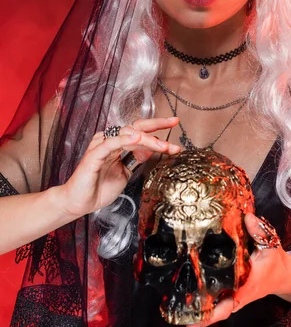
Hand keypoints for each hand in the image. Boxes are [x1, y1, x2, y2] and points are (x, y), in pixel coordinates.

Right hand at [60, 117, 180, 217]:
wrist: (79, 203)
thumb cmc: (99, 188)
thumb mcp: (126, 173)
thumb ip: (137, 159)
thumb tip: (153, 148)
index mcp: (117, 143)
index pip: (140, 130)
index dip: (158, 126)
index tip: (175, 123)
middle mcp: (110, 140)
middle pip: (137, 127)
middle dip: (157, 126)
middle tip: (174, 126)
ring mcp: (101, 146)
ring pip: (128, 134)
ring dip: (147, 139)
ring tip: (163, 145)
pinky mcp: (94, 155)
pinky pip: (111, 143)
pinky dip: (124, 139)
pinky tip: (137, 139)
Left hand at [187, 213, 289, 326]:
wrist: (283, 275)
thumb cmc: (275, 262)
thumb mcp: (270, 246)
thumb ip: (258, 232)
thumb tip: (247, 217)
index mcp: (246, 288)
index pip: (227, 306)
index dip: (210, 314)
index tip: (193, 320)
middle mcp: (238, 296)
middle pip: (217, 312)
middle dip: (200, 315)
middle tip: (179, 315)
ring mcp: (236, 297)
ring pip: (217, 308)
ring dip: (201, 309)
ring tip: (179, 307)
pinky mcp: (235, 293)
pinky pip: (219, 301)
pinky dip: (207, 302)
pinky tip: (191, 297)